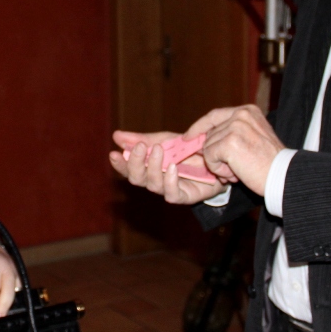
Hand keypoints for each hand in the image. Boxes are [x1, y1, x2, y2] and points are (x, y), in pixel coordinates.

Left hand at [0, 241, 18, 318]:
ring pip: (15, 290)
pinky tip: (5, 305)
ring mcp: (15, 270)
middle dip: (3, 306)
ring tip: (0, 315)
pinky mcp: (18, 274)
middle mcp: (7, 267)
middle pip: (9, 290)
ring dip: (8, 303)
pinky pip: (18, 288)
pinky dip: (12, 297)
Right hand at [109, 130, 231, 205]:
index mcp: (148, 167)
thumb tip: (116, 135)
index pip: (128, 169)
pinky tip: (173, 167)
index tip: (114, 153)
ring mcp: (168, 189)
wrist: (216, 158)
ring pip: (152, 185)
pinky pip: (171, 193)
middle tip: (139, 147)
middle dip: (135, 163)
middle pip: (136, 178)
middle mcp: (155, 180)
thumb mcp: (165, 139)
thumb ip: (142, 139)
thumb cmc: (188, 151)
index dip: (119, 164)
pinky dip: (170, 180)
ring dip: (153, 167)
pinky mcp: (184, 196)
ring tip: (158, 150)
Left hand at [195, 105, 283, 195]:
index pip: (215, 115)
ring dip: (219, 164)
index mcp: (248, 111)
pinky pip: (209, 157)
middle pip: (210, 134)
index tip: (188, 137)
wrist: (282, 176)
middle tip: (234, 168)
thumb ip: (233, 132)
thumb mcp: (254, 138)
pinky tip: (235, 173)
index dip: (200, 127)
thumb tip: (205, 138)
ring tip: (239, 170)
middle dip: (215, 154)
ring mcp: (235, 127)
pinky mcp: (229, 142)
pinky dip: (219, 170)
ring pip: (208, 147)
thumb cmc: (270, 163)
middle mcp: (241, 114)